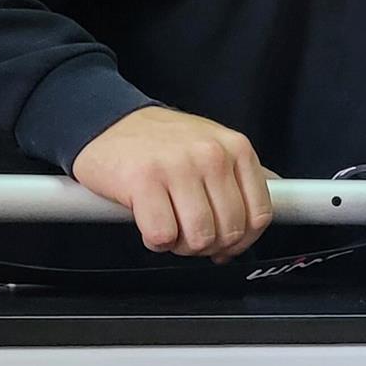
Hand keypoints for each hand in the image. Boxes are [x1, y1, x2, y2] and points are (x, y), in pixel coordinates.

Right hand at [70, 106, 273, 260]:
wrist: (106, 119)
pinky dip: (156, 240)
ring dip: (182, 245)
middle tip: (191, 235)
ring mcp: (179, 166)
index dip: (243, 240)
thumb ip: (239, 180)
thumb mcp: (214, 147)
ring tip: (170, 228)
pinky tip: (149, 223)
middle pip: (230, 230)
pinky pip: (162, 235)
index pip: (260, 214)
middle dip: (209, 245)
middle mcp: (212, 155)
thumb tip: (257, 222)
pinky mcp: (143, 180)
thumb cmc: (160, 142)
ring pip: (199, 237)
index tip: (227, 244)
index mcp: (237, 148)